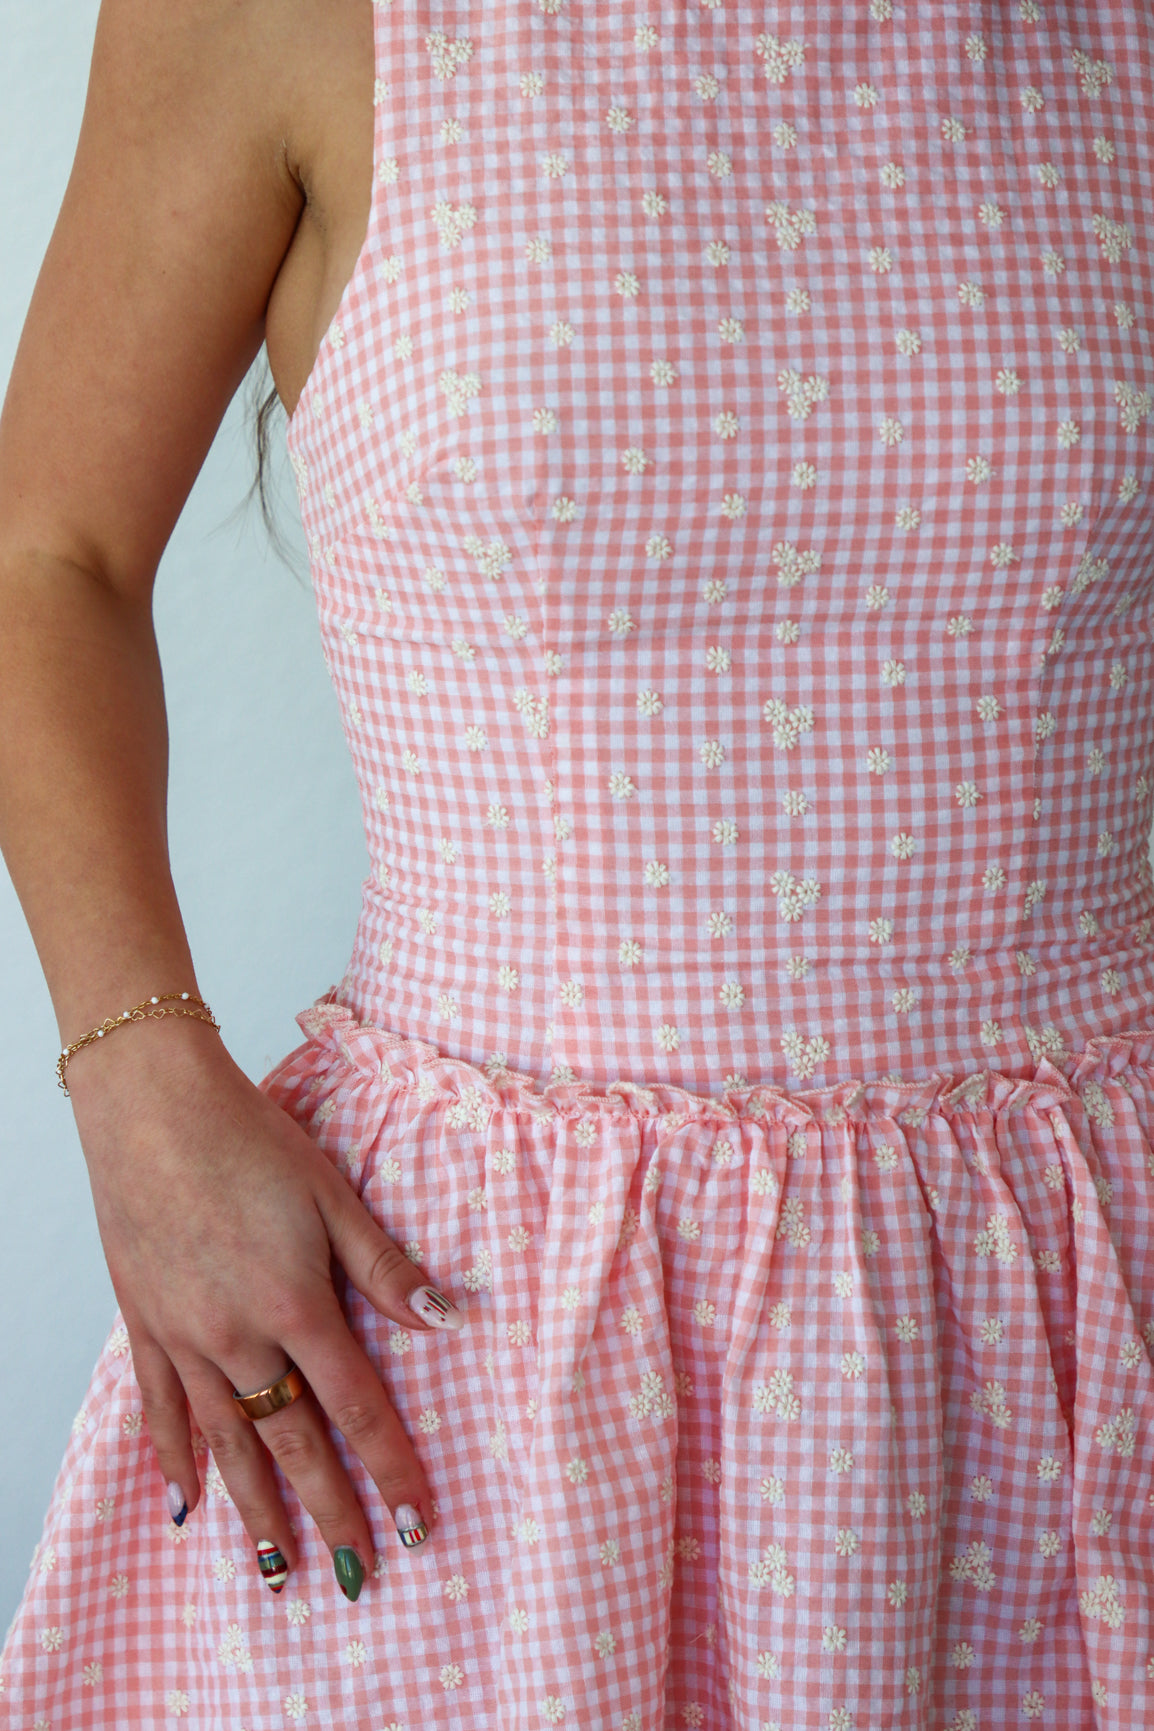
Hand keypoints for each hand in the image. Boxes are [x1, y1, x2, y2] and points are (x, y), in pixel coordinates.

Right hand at [67, 1019, 460, 1596]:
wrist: (152, 1107)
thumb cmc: (251, 1139)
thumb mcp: (333, 1195)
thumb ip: (386, 1266)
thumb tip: (448, 1319)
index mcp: (295, 1305)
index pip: (356, 1408)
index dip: (390, 1468)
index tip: (417, 1522)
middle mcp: (236, 1337)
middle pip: (291, 1442)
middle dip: (328, 1510)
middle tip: (357, 1572)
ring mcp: (183, 1336)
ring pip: (225, 1442)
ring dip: (253, 1508)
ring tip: (275, 1565)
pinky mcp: (142, 1322)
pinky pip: (158, 1407)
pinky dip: (172, 1457)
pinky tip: (184, 1500)